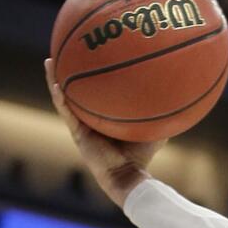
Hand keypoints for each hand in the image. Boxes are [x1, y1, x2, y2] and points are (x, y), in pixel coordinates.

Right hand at [45, 58, 165, 206]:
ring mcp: (81, 126)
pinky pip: (66, 111)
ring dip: (55, 79)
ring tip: (49, 60)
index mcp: (103, 117)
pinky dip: (59, 97)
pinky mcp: (77, 133)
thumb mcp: (154, 129)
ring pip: (64, 98)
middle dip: (69, 72)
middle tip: (63, 52)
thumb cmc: (142, 156)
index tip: (89, 58)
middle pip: (76, 91)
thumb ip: (162, 114)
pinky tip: (56, 82)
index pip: (95, 94)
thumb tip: (178, 95)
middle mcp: (90, 119)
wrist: (127, 175)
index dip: (91, 78)